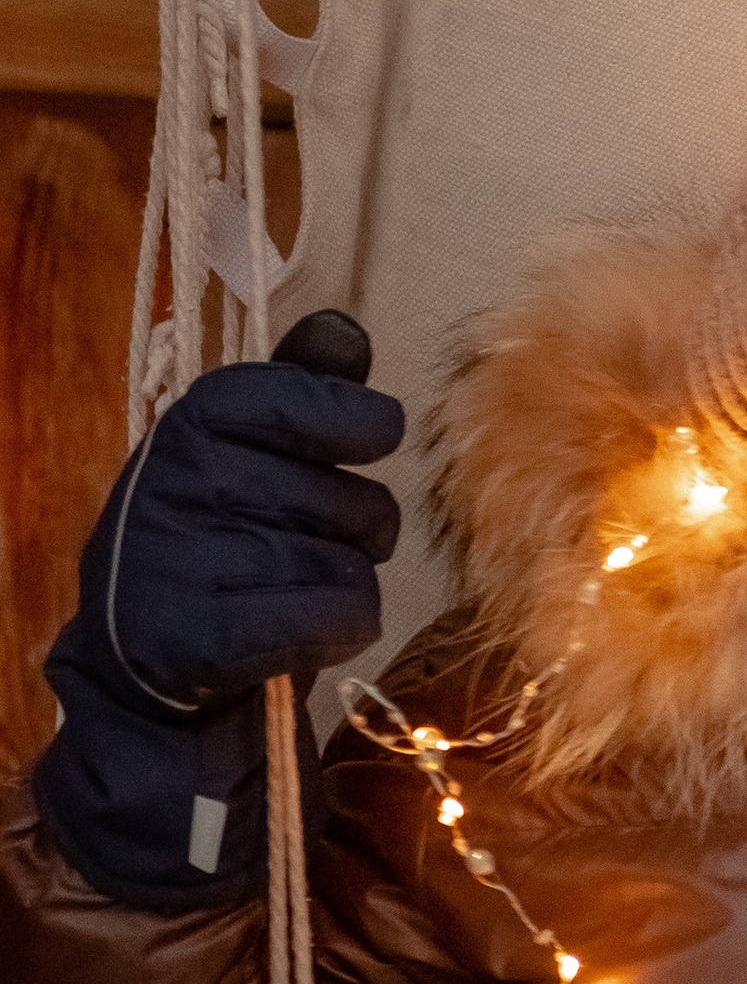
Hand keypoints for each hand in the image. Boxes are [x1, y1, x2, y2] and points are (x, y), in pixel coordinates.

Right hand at [82, 358, 405, 718]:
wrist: (141, 650)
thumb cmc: (217, 538)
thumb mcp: (241, 452)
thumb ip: (298, 392)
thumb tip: (344, 333)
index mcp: (195, 422)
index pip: (307, 398)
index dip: (358, 421)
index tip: (368, 437)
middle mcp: (189, 479)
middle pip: (358, 499)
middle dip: (356, 530)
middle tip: (304, 542)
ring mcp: (193, 558)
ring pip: (355, 566)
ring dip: (343, 583)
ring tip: (286, 588)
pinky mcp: (207, 635)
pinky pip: (343, 617)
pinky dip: (339, 630)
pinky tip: (295, 630)